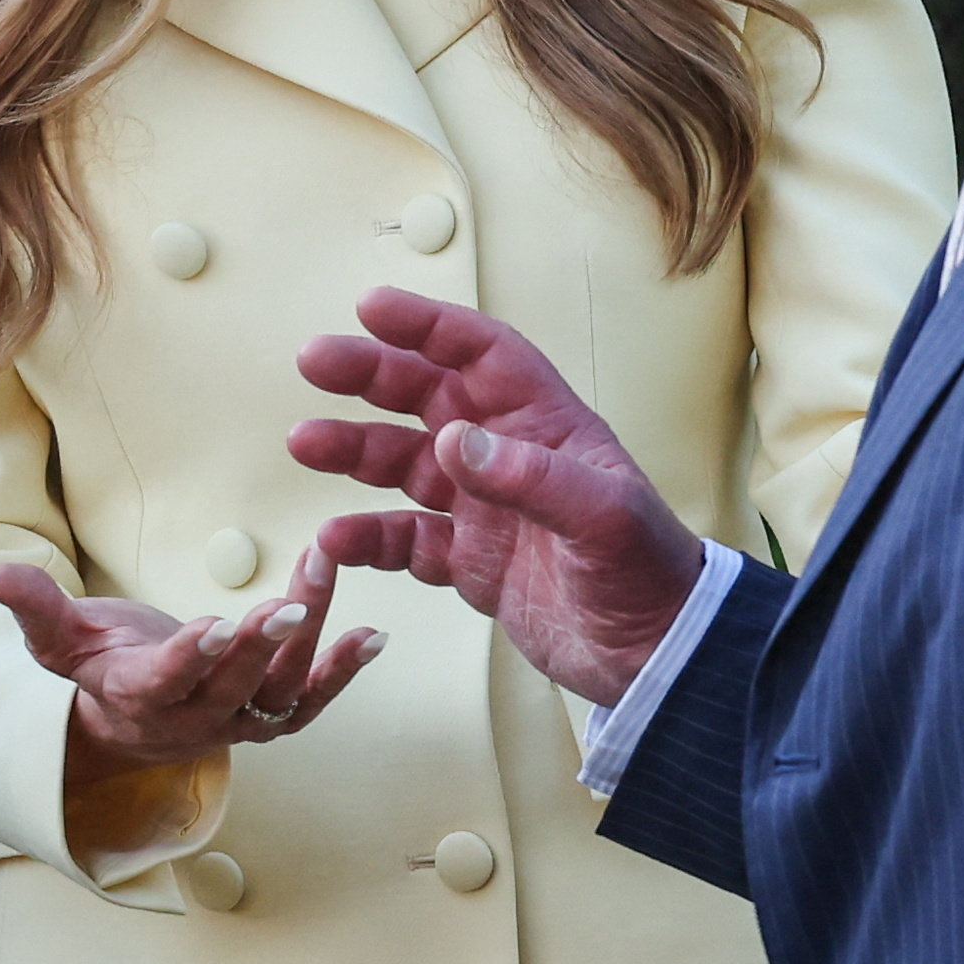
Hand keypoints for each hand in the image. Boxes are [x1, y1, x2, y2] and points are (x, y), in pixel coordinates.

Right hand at [0, 569, 386, 780]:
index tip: (213, 625)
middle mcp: (192, 721)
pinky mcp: (267, 716)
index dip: (189, 659)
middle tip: (287, 602)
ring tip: (324, 569)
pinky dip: (342, 672)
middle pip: (233, 688)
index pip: (164, 683)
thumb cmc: (93, 663)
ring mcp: (236, 722)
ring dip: (310, 635)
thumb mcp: (57, 639)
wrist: (129, 715)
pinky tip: (374, 636)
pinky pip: (309, 701)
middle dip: (260, 647)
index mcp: (138, 699)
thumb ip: (35, 608)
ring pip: (279, 687)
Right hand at [287, 289, 708, 704]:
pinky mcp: (472, 563)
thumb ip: (531, 476)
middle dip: (372, 376)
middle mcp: (510, 457)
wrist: (658, 654)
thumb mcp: (604, 518)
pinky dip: (369, 538)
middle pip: (430, 398)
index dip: (430, 327)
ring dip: (356, 451)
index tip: (373, 309)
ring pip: (406, 465)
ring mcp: (487, 510)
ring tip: (305, 443)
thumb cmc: (649, 573)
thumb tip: (454, 440)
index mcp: (547, 426)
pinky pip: (407, 540)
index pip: (482, 355)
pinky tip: (335, 538)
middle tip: (315, 363)